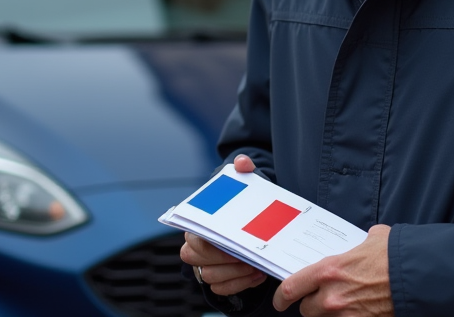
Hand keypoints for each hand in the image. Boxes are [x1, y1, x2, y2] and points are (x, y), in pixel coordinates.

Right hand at [179, 155, 268, 296]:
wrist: (248, 218)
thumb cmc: (242, 201)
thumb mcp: (245, 183)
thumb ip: (244, 170)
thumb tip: (242, 163)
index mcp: (195, 225)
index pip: (195, 241)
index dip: (214, 247)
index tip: (235, 245)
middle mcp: (194, 247)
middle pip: (200, 263)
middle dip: (226, 263)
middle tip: (249, 258)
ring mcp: (204, 265)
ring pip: (212, 279)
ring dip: (236, 276)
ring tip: (257, 267)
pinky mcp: (216, 279)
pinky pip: (222, 289)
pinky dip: (240, 285)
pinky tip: (258, 275)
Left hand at [272, 224, 392, 315]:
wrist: (419, 278)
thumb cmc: (396, 256)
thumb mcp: (372, 239)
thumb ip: (358, 243)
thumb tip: (362, 242)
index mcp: (329, 271)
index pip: (291, 288)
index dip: (281, 297)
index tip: (281, 300)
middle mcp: (332, 297)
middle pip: (307, 310)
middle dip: (313, 305)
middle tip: (323, 299)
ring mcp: (346, 316)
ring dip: (330, 315)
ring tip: (345, 305)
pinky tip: (360, 311)